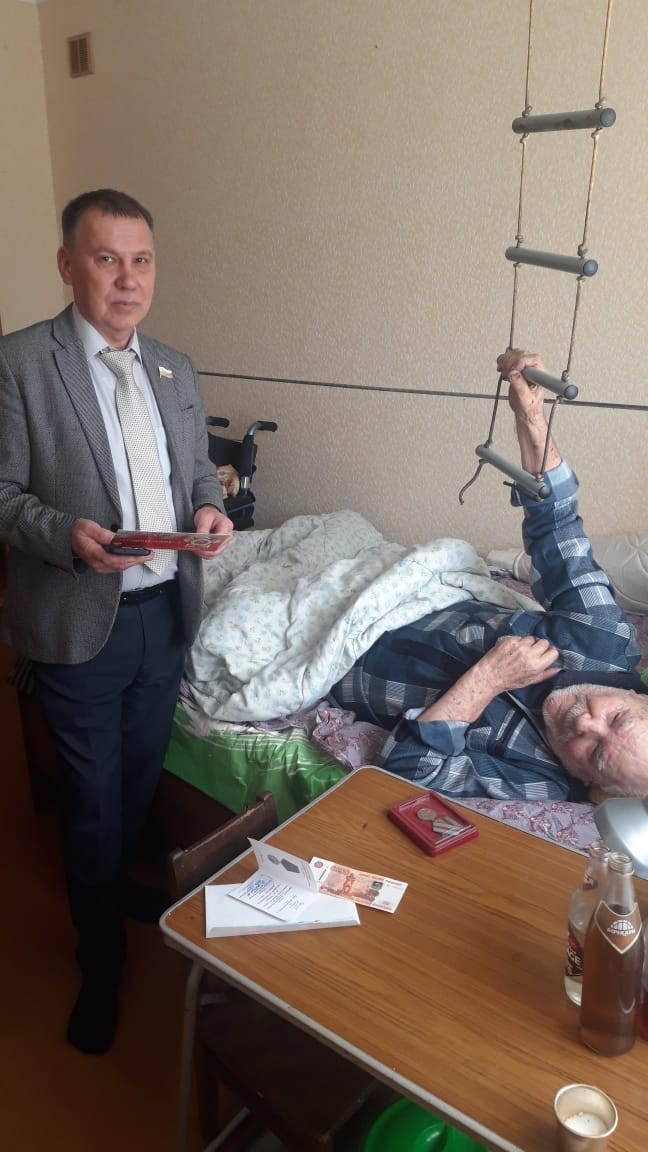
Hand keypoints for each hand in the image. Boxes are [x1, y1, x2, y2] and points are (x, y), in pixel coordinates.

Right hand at [71, 518, 151, 572]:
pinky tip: (135, 558)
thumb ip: (103, 534)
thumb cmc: (79, 531)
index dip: (130, 558)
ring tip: (145, 556)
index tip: (142, 554)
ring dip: (133, 562)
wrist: (69, 537)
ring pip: (120, 567)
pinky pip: (117, 567)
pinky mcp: (102, 566)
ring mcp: (99, 567)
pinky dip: (127, 562)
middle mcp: (97, 564)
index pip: (114, 559)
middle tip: (149, 555)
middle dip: (136, 560)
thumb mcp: (89, 527)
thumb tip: (116, 539)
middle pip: (120, 565)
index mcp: (93, 554)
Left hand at [192, 505, 233, 557]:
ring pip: (214, 554)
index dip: (209, 545)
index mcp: (226, 527)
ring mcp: (224, 543)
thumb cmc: (208, 514)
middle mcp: (227, 537)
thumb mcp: (205, 517)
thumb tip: (201, 539)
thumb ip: (203, 528)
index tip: (198, 545)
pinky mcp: (218, 547)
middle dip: (205, 551)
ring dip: (203, 553)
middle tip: (194, 548)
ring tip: (194, 548)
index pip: (220, 541)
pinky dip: (204, 553)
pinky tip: (197, 549)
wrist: (209, 514)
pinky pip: (211, 554)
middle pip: (217, 550)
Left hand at [416, 634, 558, 725]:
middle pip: (544, 642)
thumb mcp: (530, 681)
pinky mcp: (509, 640)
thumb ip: (546, 674)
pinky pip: (520, 636)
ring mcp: (519, 645)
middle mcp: (529, 654)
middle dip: (540, 646)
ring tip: (521, 650)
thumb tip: (559, 668)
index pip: (553, 651)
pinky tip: (513, 649)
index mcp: (536, 665)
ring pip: (532, 638)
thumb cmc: (510, 681)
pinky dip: (518, 641)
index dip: (549, 652)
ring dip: (529, 643)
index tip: (545, 655)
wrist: (489, 675)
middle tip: (533, 652)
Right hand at [496, 347, 560, 472]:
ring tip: (503, 372)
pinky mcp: (518, 368)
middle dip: (510, 362)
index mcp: (540, 375)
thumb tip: (513, 374)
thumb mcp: (525, 399)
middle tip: (506, 373)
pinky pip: (511, 357)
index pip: (533, 359)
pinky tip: (502, 369)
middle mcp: (534, 369)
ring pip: (516, 354)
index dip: (520, 362)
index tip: (512, 371)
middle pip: (522, 354)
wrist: (525, 410)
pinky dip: (503, 361)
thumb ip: (520, 386)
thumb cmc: (529, 407)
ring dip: (506, 360)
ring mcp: (526, 368)